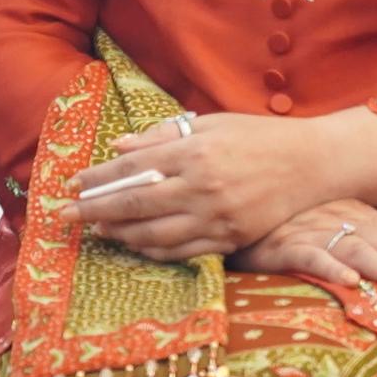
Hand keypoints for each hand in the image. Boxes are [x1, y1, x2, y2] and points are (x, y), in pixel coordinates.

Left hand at [78, 112, 376, 261]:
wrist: (313, 164)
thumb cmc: (258, 137)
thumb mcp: (209, 124)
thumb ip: (162, 137)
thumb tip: (118, 148)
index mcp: (193, 152)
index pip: (131, 168)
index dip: (97, 179)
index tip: (71, 185)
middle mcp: (202, 186)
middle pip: (134, 204)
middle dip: (93, 211)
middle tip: (63, 218)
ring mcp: (217, 217)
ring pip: (154, 234)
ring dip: (119, 234)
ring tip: (98, 231)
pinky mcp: (231, 238)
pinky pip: (182, 252)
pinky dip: (153, 250)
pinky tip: (135, 245)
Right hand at [232, 204, 376, 306]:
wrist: (247, 216)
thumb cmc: (302, 222)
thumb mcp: (353, 217)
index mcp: (364, 214)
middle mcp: (345, 219)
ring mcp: (315, 231)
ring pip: (360, 251)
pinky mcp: (285, 246)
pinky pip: (311, 256)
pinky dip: (332, 268)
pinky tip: (351, 284)